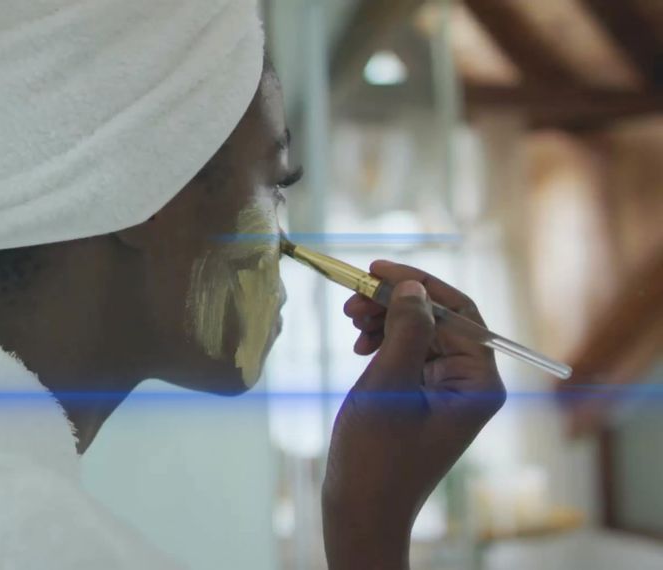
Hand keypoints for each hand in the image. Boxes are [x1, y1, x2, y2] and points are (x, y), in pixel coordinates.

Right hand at [322, 261, 505, 569]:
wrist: (361, 510)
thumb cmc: (376, 457)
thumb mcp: (388, 385)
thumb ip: (406, 331)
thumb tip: (414, 287)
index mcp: (479, 382)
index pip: (459, 312)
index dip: (418, 283)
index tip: (377, 268)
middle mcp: (471, 383)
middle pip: (438, 319)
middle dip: (395, 303)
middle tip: (352, 298)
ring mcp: (447, 391)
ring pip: (420, 332)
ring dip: (385, 320)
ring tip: (351, 321)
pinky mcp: (424, 397)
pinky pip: (409, 353)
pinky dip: (383, 342)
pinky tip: (358, 346)